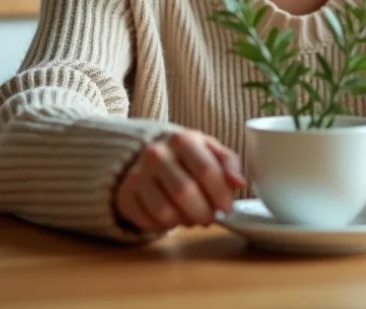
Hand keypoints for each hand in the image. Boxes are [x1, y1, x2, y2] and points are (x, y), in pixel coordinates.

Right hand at [114, 130, 245, 232]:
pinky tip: (173, 217)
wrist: (150, 156)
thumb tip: (239, 183)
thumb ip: (229, 164)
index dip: (221, 195)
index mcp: (182, 139)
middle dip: (204, 213)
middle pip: (185, 193)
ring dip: (184, 221)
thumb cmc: (188, 157)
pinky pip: (148, 221)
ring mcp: (138, 174)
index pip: (206, 170)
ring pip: (165, 211)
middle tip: (210, 218)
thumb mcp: (211, 152)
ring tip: (192, 217)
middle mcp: (156, 154)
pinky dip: (165, 226)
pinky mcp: (126, 194)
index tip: (226, 208)